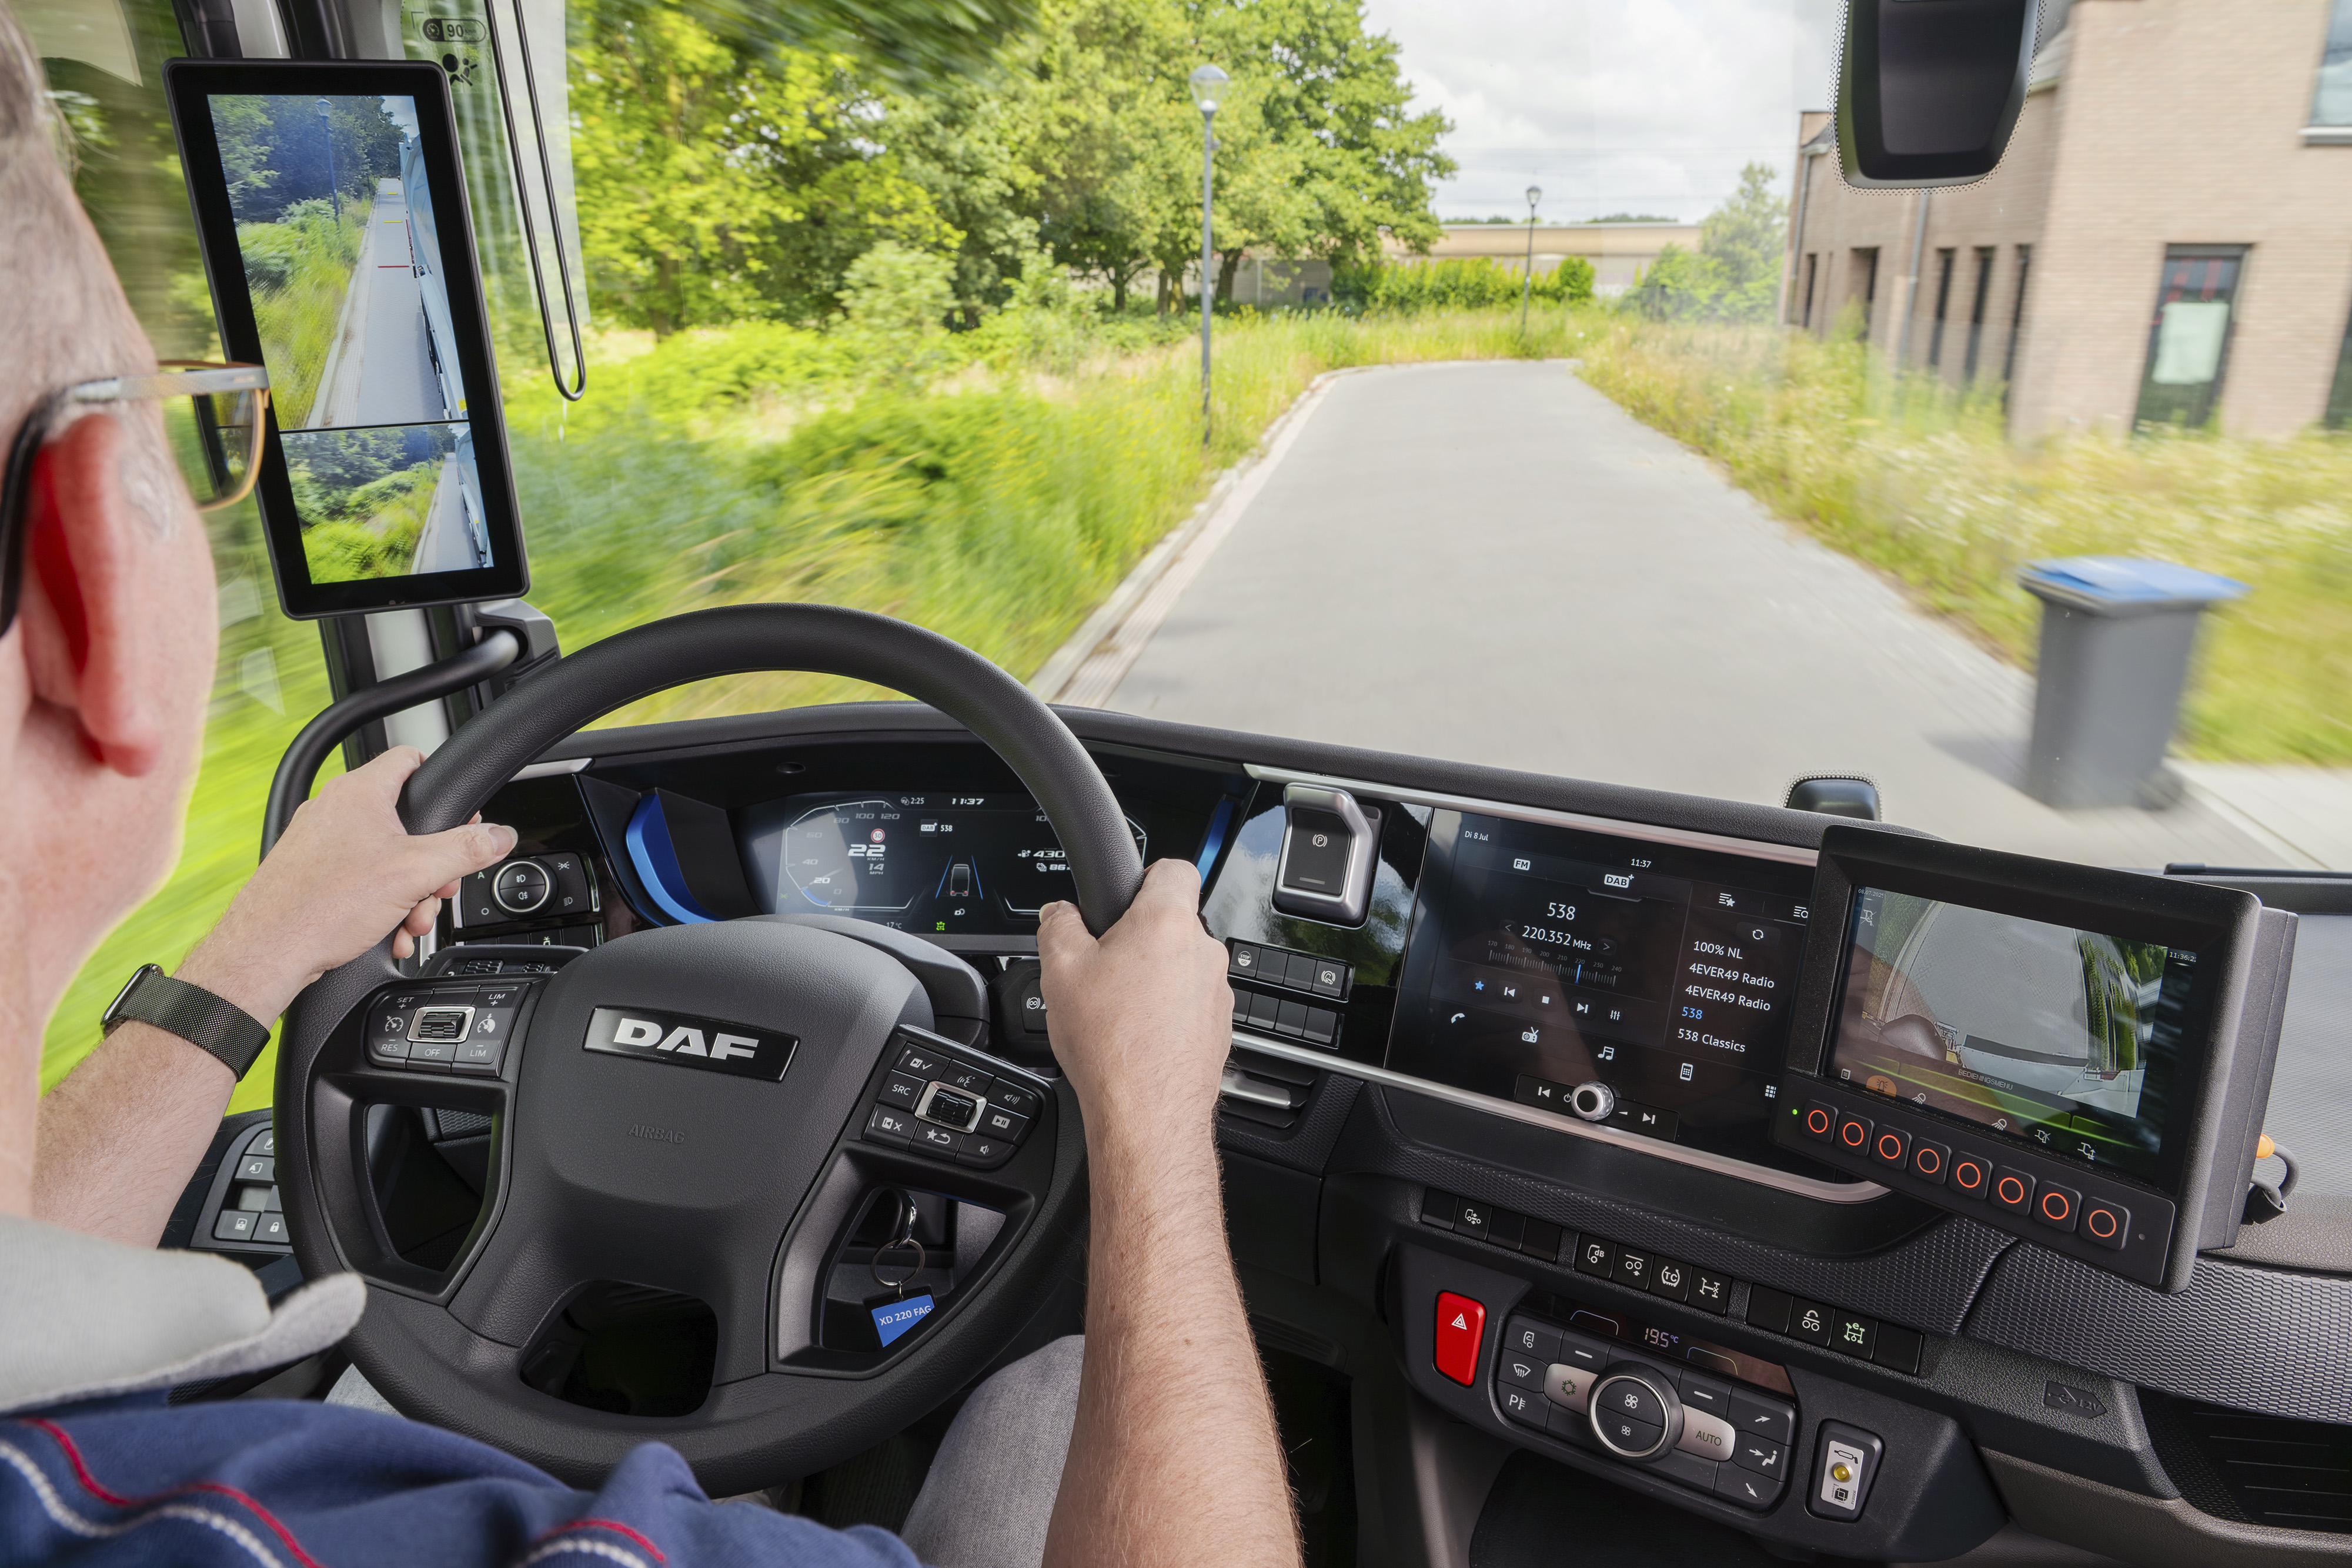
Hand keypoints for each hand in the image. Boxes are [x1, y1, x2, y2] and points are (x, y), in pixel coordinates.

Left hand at [175, 747, 516, 1022]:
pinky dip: (381, 904)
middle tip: (438, 887)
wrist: (267, 951)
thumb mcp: (416, 873)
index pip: (410, 759)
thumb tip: (500, 836)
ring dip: (409, 891)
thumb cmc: (322, 905)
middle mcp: (334, 810)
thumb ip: (466, 850)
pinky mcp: (310, 872)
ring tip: (410, 920)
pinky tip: (388, 932)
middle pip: (405, 822)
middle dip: (431, 862)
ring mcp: (319, 841)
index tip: (461, 813)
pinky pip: (360, 880)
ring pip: (385, 857)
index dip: (442, 782)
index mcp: (359, 793)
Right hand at [1035, 860, 1230, 1138]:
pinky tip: (1136, 1035)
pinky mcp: (1219, 1027)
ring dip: (1154, 978)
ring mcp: (1216, 992)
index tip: (1124, 895)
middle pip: (1172, 923)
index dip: (1145, 875)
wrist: (1145, 1114)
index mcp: (1167, 922)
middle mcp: (1203, 951)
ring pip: (1182, 967)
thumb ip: (1058, 927)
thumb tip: (1058, 914)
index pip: (1173, 868)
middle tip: (1103, 964)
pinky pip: (1190, 1004)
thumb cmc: (1110, 1044)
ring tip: (1116, 1009)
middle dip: (1139, 937)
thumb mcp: (1059, 971)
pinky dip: (1168, 1013)